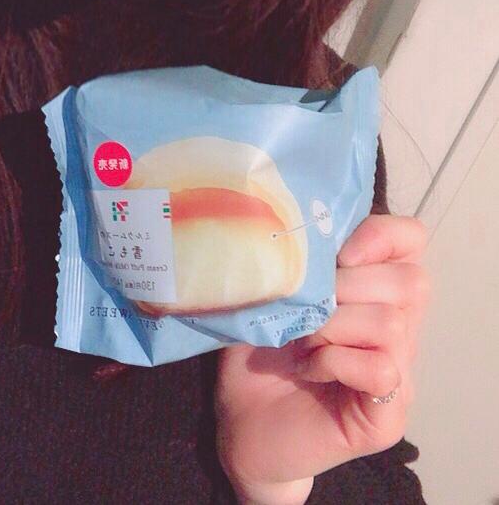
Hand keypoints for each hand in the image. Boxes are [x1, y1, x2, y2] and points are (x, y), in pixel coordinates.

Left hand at [214, 214, 430, 495]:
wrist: (240, 424)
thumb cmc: (257, 353)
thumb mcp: (272, 294)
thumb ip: (296, 262)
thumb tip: (297, 228)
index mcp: (373, 290)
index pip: (411, 240)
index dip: (380, 236)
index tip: (336, 253)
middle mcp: (398, 328)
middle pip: (411, 281)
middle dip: (348, 285)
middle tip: (307, 308)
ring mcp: (398, 374)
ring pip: (392, 324)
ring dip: (333, 325)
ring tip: (302, 341)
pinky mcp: (387, 416)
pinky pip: (381, 369)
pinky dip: (336, 361)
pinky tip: (309, 368)